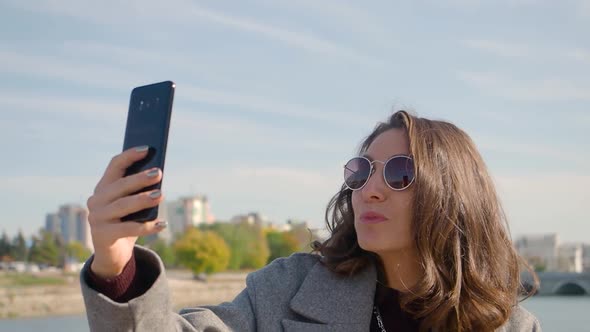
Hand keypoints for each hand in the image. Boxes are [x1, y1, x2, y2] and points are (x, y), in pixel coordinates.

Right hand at [86, 146, 166, 277]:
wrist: (113, 254)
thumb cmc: (126, 223)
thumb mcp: (131, 206)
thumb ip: (139, 192)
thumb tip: (158, 177)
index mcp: (103, 188)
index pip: (114, 166)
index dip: (130, 156)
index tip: (147, 149)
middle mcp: (96, 201)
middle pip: (120, 186)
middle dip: (140, 178)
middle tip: (159, 173)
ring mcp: (97, 218)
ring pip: (123, 206)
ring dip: (143, 199)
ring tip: (161, 195)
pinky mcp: (103, 235)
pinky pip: (127, 229)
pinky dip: (147, 226)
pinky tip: (162, 224)